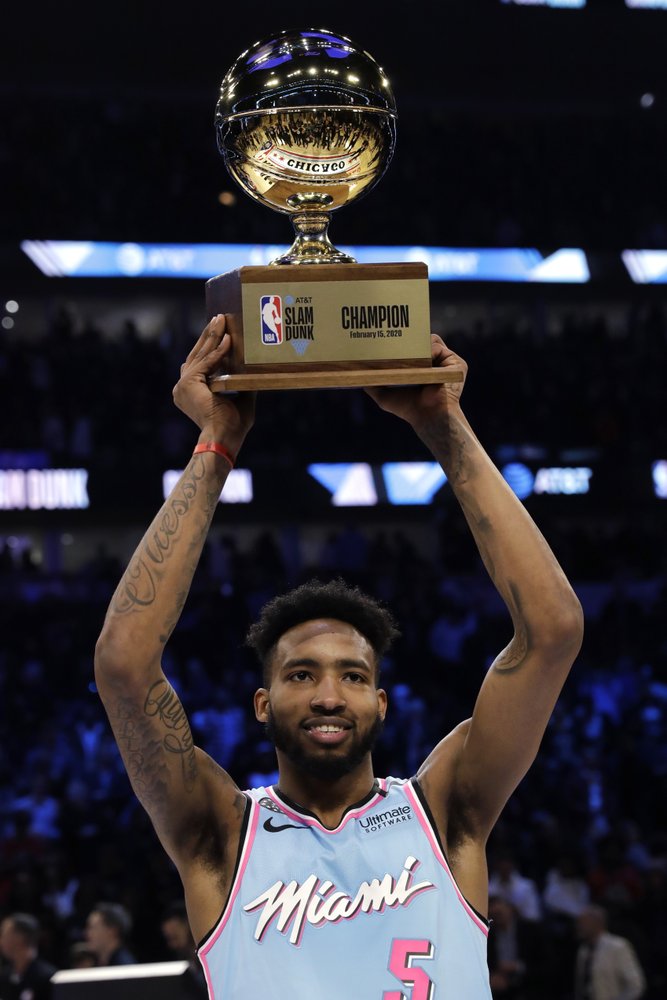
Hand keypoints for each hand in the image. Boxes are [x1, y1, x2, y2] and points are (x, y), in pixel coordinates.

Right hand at [172, 315, 255, 454]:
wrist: (224, 439)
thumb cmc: (233, 427)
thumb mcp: (242, 400)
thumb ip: (243, 385)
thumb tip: (254, 371)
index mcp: (192, 392)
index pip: (200, 363)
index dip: (209, 346)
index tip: (219, 330)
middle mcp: (183, 387)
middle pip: (197, 354)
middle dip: (209, 335)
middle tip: (218, 318)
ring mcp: (183, 385)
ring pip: (201, 354)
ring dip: (212, 336)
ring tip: (221, 320)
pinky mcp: (189, 383)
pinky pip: (207, 362)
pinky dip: (218, 350)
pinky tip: (228, 338)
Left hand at [365, 335, 466, 430]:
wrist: (428, 417)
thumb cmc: (409, 410)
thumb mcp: (385, 397)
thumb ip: (373, 386)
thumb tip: (357, 378)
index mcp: (423, 368)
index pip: (414, 347)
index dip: (404, 342)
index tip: (389, 336)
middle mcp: (436, 363)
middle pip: (423, 341)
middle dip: (411, 337)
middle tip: (395, 334)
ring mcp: (447, 363)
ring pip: (432, 341)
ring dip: (419, 343)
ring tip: (407, 348)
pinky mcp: (457, 364)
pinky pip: (441, 348)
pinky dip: (429, 350)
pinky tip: (421, 358)